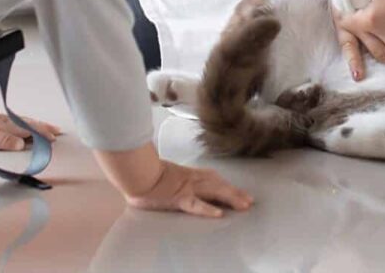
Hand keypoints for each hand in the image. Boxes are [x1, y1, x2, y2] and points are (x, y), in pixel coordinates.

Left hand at [0, 107, 62, 151]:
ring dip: (36, 125)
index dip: (40, 134)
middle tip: (56, 132)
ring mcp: (0, 120)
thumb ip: (4, 141)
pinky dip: (25, 123)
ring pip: (23, 122)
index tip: (52, 138)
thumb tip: (21, 144)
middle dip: (43, 128)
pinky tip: (25, 126)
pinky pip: (16, 121)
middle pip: (28, 124)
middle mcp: (5, 122)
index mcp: (5, 127)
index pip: (28, 131)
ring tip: (46, 128)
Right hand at [124, 159, 254, 218]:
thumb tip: (174, 180)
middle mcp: (190, 179)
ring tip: (243, 205)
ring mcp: (185, 188)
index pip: (212, 178)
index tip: (239, 190)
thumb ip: (172, 177)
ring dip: (230, 197)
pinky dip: (207, 208)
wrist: (135, 172)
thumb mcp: (163, 174)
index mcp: (187, 174)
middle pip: (217, 184)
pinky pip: (195, 204)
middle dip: (234, 192)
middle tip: (248, 200)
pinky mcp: (177, 198)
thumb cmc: (145, 173)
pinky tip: (218, 213)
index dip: (227, 184)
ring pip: (213, 192)